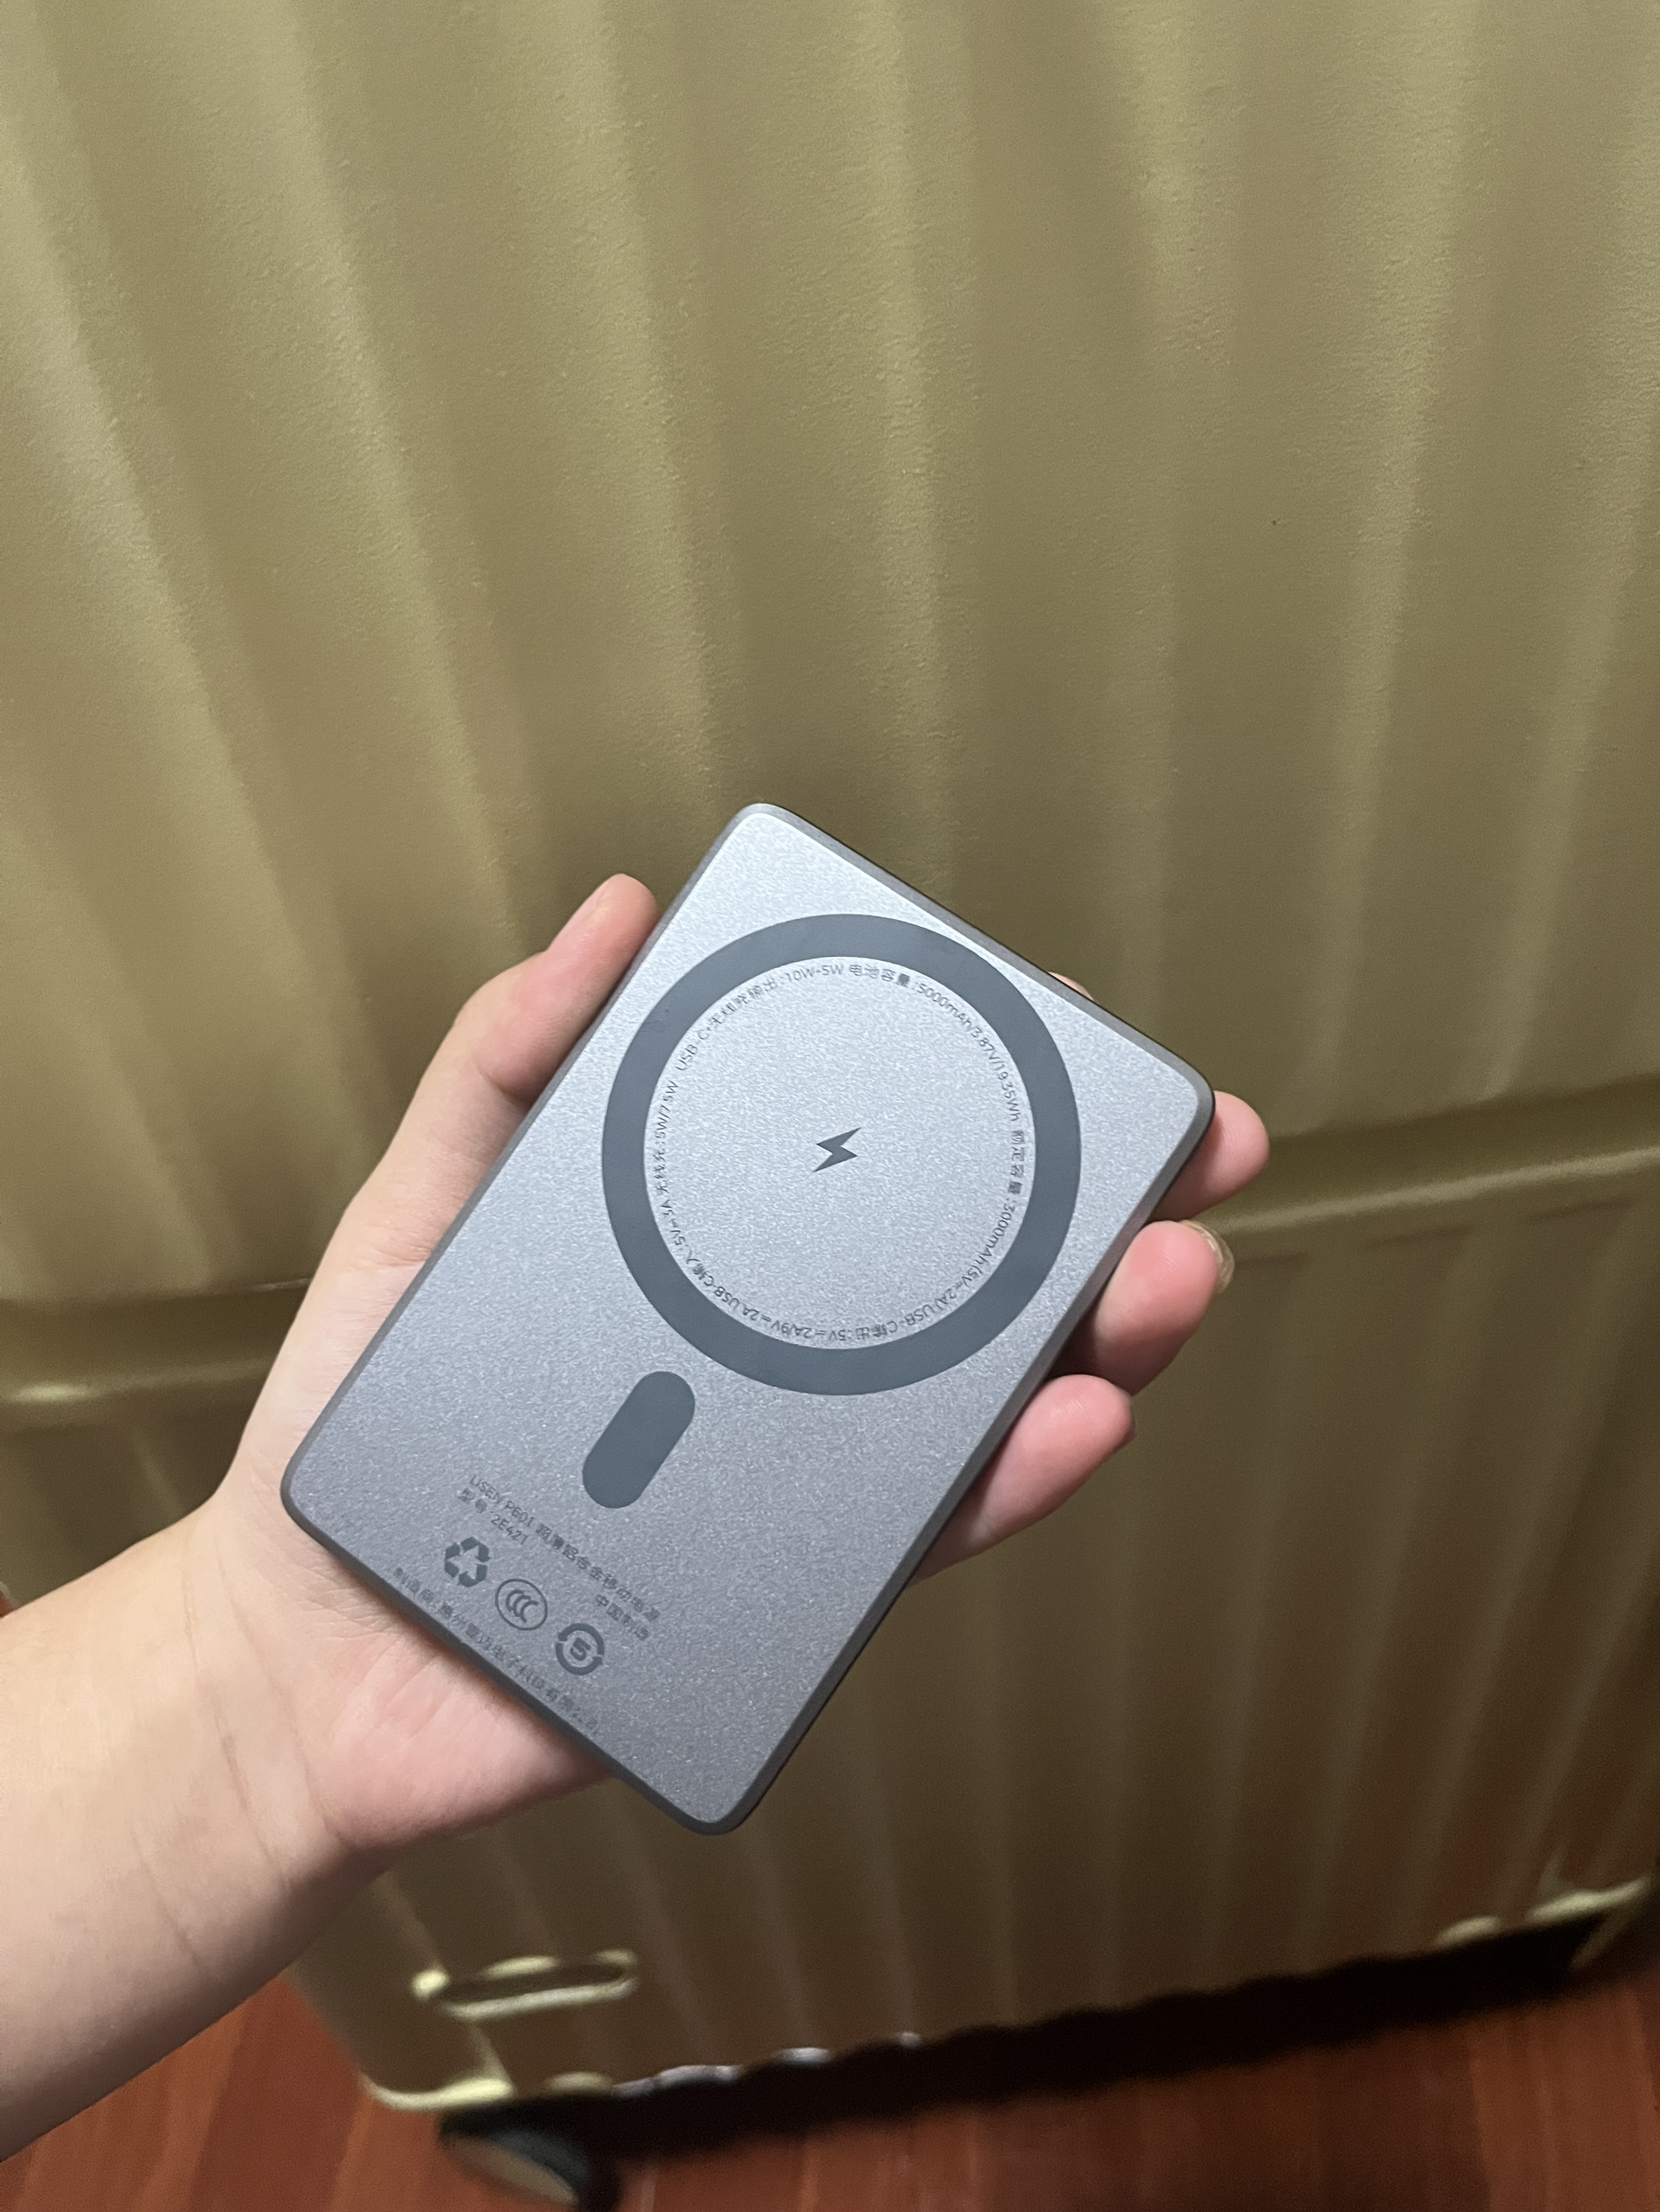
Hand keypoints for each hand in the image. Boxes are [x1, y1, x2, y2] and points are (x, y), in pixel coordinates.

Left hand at [189, 878, 1267, 1864]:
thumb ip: (509, 1060)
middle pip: (975, 1283)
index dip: (994, 1102)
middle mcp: (789, 1364)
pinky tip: (1068, 1421)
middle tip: (1187, 1159)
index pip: (883, 1169)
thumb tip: (620, 913)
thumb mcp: (429, 1203)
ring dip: (1098, 1342)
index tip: (1071, 1035)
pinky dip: (1003, 1485)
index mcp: (725, 1261)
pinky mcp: (792, 1596)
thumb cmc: (369, 1417)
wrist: (314, 1644)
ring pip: (984, 1405)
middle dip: (1102, 1217)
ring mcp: (801, 1480)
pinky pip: (916, 1538)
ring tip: (1161, 1283)